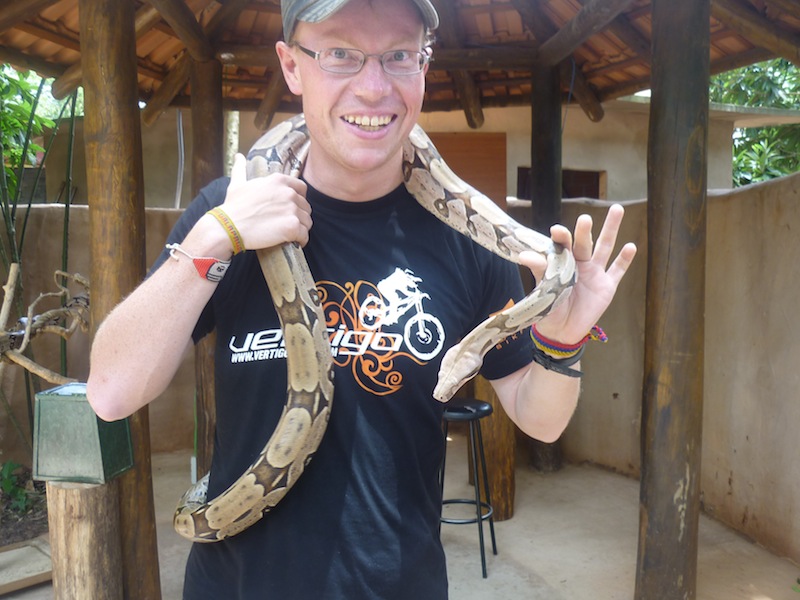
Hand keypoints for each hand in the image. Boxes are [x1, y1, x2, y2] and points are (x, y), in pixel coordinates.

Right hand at [216, 153, 312, 249]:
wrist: (228, 227)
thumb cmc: (233, 207)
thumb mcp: (237, 183)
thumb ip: (241, 169)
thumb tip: (238, 156)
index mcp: (279, 180)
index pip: (302, 189)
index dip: (298, 200)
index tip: (289, 209)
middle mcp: (289, 193)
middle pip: (306, 207)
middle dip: (298, 216)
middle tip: (285, 224)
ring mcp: (291, 210)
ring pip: (307, 222)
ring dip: (300, 229)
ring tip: (288, 234)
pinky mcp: (292, 227)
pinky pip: (304, 236)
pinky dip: (300, 241)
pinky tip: (292, 242)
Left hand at [519, 204, 636, 343]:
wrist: (562, 331)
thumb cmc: (550, 307)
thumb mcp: (544, 289)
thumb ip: (540, 270)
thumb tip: (524, 255)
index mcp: (562, 262)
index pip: (563, 245)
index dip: (561, 237)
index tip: (556, 231)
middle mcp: (579, 263)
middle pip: (584, 242)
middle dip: (584, 231)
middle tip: (584, 219)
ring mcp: (595, 273)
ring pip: (605, 247)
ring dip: (611, 229)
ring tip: (617, 209)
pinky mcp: (607, 286)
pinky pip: (618, 270)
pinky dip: (624, 259)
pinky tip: (631, 246)